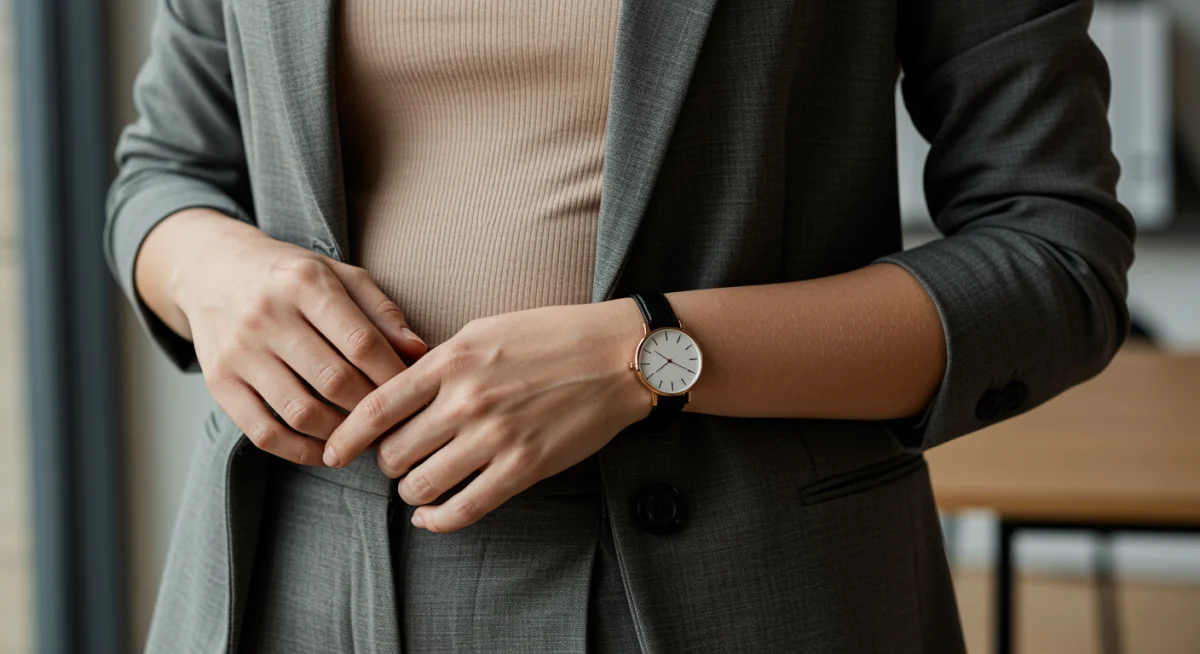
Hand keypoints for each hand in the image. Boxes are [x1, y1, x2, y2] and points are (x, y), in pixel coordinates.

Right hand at [139, 209, 427, 464]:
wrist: (211, 269)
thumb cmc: (292, 276)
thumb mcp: (339, 275)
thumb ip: (381, 312)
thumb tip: (418, 352)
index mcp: (304, 283)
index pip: (361, 342)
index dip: (394, 375)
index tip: (414, 392)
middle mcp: (266, 315)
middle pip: (335, 381)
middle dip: (371, 409)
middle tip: (393, 422)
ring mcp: (239, 351)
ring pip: (301, 412)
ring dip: (340, 435)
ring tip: (364, 438)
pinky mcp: (218, 382)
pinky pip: (263, 433)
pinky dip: (300, 451)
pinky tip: (325, 450)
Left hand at [321, 300, 650, 532]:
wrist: (617, 356)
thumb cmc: (552, 336)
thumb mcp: (485, 331)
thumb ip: (440, 362)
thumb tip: (399, 392)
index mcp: (451, 361)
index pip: (376, 407)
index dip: (346, 437)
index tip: (332, 453)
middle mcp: (466, 400)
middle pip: (393, 453)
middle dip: (386, 464)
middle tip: (397, 462)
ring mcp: (494, 436)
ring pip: (421, 486)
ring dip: (412, 492)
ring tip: (421, 484)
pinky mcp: (523, 467)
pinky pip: (463, 509)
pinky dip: (438, 520)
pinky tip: (433, 516)